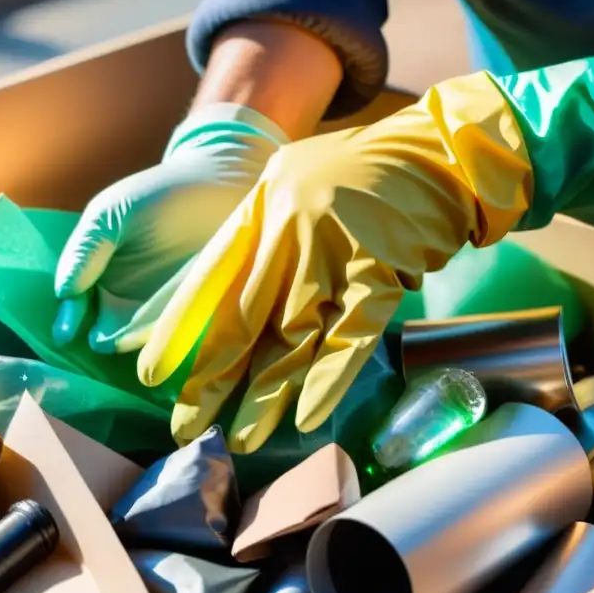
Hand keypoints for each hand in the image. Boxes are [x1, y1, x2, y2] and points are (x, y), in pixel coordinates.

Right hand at [53, 103, 287, 351]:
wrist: (224, 185)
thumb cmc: (163, 193)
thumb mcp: (112, 214)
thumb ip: (85, 250)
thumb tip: (63, 292)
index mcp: (100, 269)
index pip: (78, 302)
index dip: (70, 318)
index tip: (65, 334)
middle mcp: (127, 293)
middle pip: (106, 325)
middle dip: (103, 337)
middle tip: (104, 341)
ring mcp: (161, 306)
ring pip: (140, 334)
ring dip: (134, 340)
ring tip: (129, 339)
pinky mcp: (194, 311)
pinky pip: (177, 331)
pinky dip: (169, 336)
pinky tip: (163, 334)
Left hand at [137, 58, 593, 452]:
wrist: (441, 152)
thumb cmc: (369, 174)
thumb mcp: (299, 184)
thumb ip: (266, 235)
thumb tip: (230, 306)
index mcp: (265, 203)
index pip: (211, 275)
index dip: (180, 327)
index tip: (152, 372)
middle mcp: (291, 225)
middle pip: (245, 315)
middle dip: (214, 377)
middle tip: (187, 426)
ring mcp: (335, 248)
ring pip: (292, 336)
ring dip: (267, 394)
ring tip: (243, 440)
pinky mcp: (379, 271)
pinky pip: (350, 337)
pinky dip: (329, 379)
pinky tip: (308, 418)